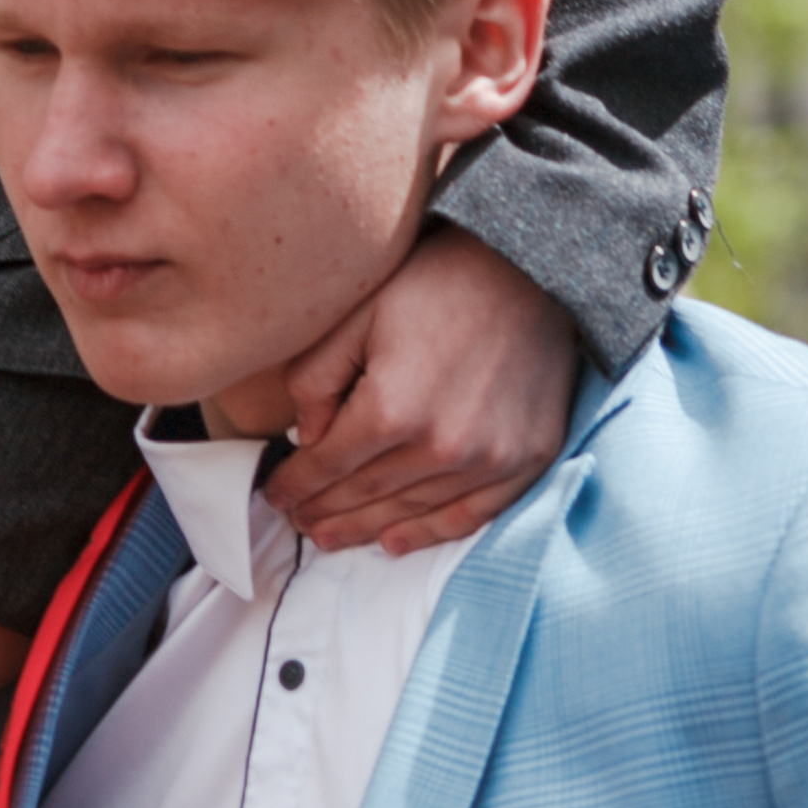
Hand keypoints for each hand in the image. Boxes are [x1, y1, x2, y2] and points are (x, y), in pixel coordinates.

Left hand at [263, 225, 577, 556]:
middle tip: (296, 521)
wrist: (533, 266)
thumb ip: (318, 377)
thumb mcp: (359, 310)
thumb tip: (307, 438)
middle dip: (323, 511)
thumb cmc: (437, 278)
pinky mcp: (528, 460)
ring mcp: (489, 460)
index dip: (296, 484)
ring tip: (330, 536)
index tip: (274, 495)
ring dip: (365, 529)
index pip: (329, 464)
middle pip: (366, 494)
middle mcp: (441, 445)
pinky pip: (470, 516)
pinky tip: (394, 541)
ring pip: (411, 512)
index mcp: (392, 406)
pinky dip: (428, 533)